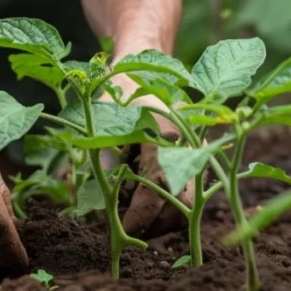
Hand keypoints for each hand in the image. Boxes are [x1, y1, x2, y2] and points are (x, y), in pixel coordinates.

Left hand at [105, 74, 194, 239]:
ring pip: (190, 202)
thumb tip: (93, 206)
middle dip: (154, 225)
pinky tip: (148, 197)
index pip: (156, 194)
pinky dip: (171, 202)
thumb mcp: (102, 122)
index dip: (137, 219)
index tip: (119, 230)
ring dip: (163, 216)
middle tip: (128, 228)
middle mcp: (188, 145)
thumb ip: (99, 162)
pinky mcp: (198, 153)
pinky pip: (191, 189)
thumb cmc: (117, 90)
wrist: (144, 60)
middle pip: (181, 207)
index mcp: (164, 136)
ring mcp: (197, 149)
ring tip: (136, 213)